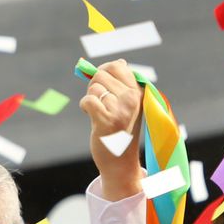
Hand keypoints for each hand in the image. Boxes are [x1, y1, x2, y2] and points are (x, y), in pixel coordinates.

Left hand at [81, 58, 143, 199]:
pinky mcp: (107, 120)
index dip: (103, 72)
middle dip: (94, 86)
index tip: (101, 85)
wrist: (120, 161)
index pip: (117, 65)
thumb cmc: (120, 132)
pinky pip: (88, 100)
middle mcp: (132, 98)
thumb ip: (123, 84)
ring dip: (90, 99)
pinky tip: (90, 115)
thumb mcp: (127, 105)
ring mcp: (121, 109)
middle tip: (98, 102)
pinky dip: (84, 106)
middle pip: (101, 74)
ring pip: (94, 88)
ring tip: (97, 112)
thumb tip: (119, 61)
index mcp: (138, 91)